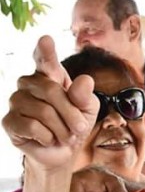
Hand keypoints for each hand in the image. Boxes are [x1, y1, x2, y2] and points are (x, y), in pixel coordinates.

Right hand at [2, 36, 98, 169]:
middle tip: (80, 128)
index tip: (46, 40)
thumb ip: (85, 96)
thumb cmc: (74, 124)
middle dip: (71, 114)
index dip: (45, 51)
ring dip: (62, 129)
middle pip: (51, 91)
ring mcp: (16, 101)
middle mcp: (29, 84)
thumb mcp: (88, 109)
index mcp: (49, 76)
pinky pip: (33, 127)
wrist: (63, 151)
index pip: (45, 61)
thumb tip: (85, 79)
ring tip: (64, 135)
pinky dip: (48, 137)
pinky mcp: (9, 120)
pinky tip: (48, 139)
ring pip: (44, 112)